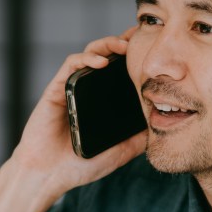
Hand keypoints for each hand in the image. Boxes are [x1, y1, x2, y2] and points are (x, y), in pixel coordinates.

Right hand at [8, 30, 145, 198]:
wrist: (49, 175)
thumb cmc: (79, 165)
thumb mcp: (119, 152)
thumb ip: (138, 139)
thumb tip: (162, 126)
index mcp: (101, 101)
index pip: (120, 70)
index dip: (134, 56)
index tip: (152, 47)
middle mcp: (87, 90)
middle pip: (106, 55)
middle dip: (123, 42)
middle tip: (140, 37)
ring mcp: (72, 88)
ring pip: (89, 54)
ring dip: (106, 44)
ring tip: (123, 46)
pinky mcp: (56, 89)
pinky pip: (71, 65)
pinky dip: (86, 58)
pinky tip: (102, 62)